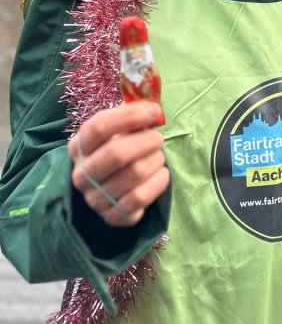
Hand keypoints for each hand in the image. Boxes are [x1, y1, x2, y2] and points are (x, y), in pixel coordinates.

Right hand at [68, 103, 168, 227]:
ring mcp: (94, 197)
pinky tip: (161, 174)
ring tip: (158, 156)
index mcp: (79, 146)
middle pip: (117, 153)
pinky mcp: (111, 215)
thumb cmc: (115, 149)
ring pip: (134, 174)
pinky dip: (158, 182)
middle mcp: (81, 174)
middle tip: (158, 139)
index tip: (155, 111)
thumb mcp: (116, 131)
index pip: (99, 127)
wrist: (107, 187)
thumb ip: (131, 116)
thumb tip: (153, 107)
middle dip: (147, 141)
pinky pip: (140, 198)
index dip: (130, 116)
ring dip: (155, 160)